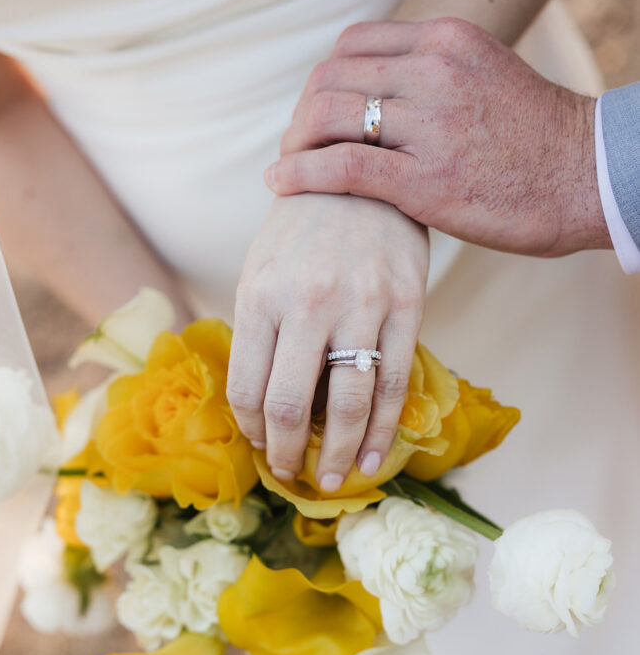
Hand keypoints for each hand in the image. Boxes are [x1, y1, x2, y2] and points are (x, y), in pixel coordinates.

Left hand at [227, 194, 427, 490]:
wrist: (360, 174)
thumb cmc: (301, 232)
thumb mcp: (259, 272)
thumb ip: (257, 335)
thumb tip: (262, 407)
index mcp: (260, 296)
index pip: (249, 388)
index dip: (252, 430)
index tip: (259, 445)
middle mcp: (307, 303)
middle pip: (291, 405)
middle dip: (287, 454)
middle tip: (291, 475)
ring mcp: (361, 304)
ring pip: (348, 402)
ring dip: (338, 454)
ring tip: (333, 480)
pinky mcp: (406, 305)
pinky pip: (392, 382)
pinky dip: (381, 429)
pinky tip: (373, 457)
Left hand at [268, 18, 610, 257]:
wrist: (588, 178)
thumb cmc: (536, 137)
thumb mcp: (486, 74)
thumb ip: (433, 73)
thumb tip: (381, 91)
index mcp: (449, 38)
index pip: (354, 44)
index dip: (323, 80)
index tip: (317, 111)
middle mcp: (436, 71)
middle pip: (332, 78)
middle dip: (303, 113)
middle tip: (297, 143)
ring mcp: (431, 124)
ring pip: (330, 116)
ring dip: (296, 142)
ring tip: (288, 165)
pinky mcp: (426, 180)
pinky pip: (342, 166)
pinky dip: (301, 174)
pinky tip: (280, 184)